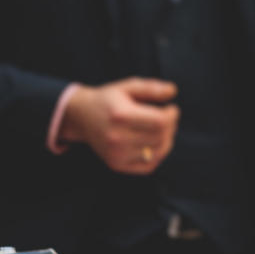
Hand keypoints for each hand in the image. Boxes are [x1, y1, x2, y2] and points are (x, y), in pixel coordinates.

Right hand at [59, 78, 179, 174]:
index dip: (172, 115)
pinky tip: (153, 144)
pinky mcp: (116, 164)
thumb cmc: (108, 100)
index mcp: (120, 115)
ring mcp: (116, 154)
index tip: (170, 108)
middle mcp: (116, 137)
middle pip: (160, 138)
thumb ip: (151, 87)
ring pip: (157, 153)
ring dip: (166, 141)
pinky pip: (148, 166)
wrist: (81, 117)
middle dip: (170, 127)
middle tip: (166, 119)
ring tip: (160, 131)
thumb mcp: (128, 86)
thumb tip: (173, 91)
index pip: (160, 122)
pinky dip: (157, 156)